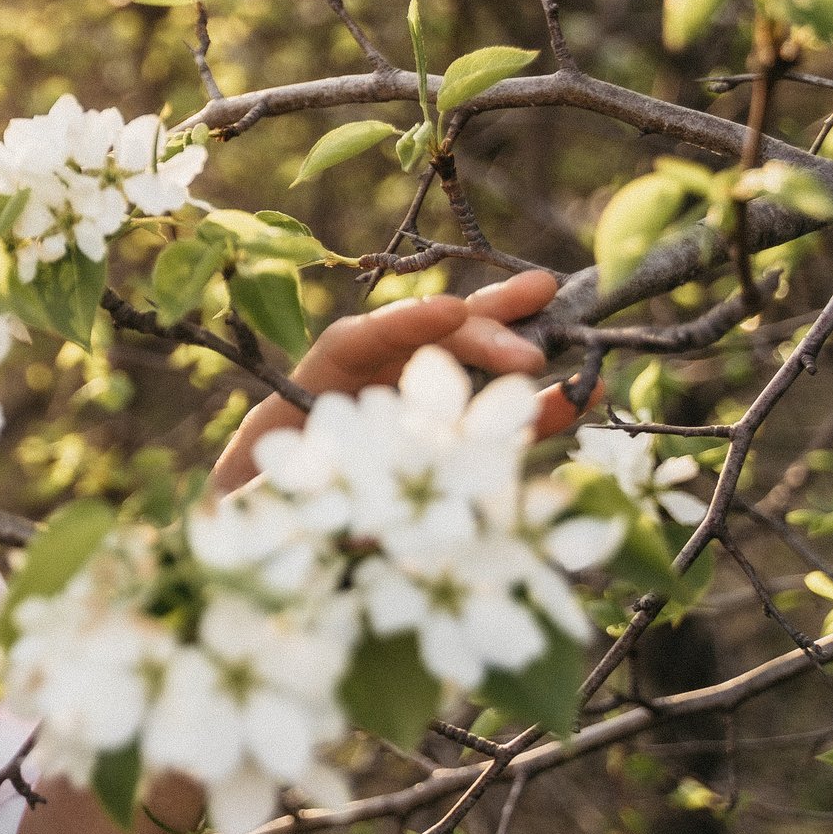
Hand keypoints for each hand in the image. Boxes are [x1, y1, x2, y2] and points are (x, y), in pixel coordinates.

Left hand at [214, 268, 590, 494]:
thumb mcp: (256, 499)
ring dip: (512, 337)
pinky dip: (529, 410)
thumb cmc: (255, 502)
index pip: (356, 342)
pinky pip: (490, 422)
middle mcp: (368, 385)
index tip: (448, 313)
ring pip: (464, 363)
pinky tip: (577, 396)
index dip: (404, 325)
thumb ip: (282, 497)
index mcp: (314, 385)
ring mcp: (409, 408)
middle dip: (474, 335)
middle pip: (423, 342)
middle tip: (526, 352)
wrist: (265, 528)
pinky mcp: (441, 443)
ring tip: (561, 304)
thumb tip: (334, 513)